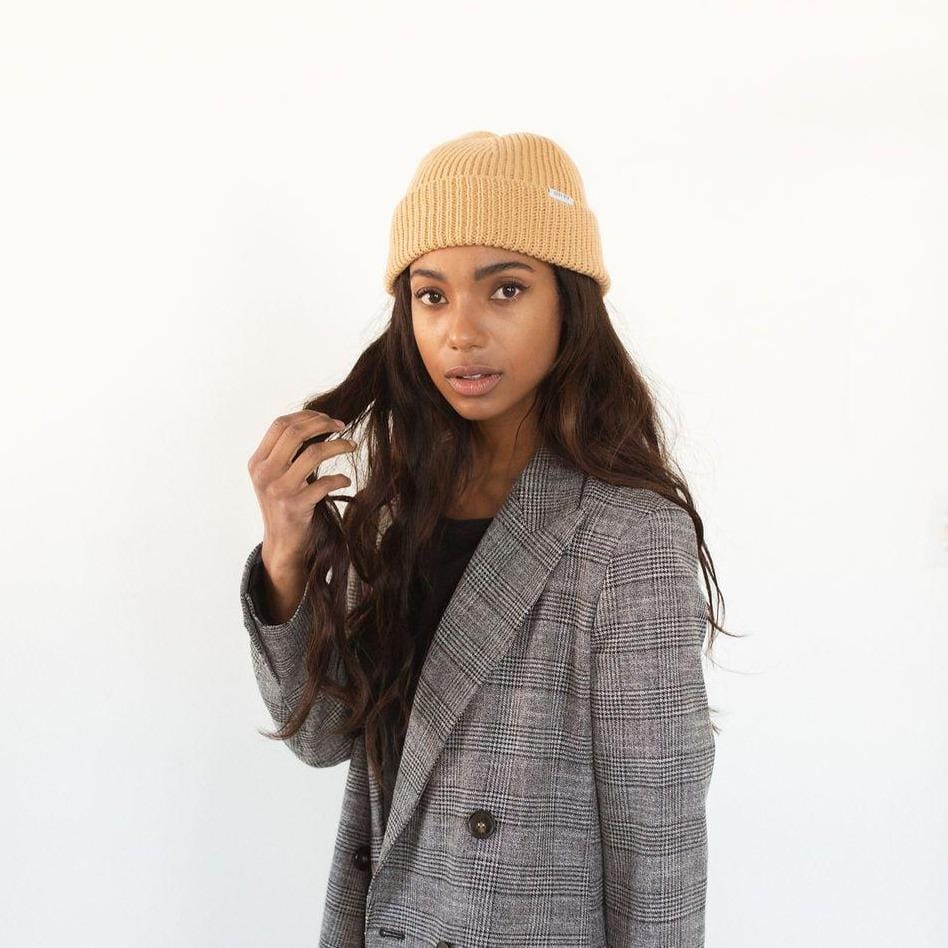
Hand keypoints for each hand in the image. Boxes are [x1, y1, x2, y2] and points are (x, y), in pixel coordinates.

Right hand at [246, 410, 356, 571]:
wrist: (280, 541)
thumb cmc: (282, 503)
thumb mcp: (274, 476)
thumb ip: (285, 452)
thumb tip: (314, 422)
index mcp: (258, 462)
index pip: (280, 424)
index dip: (305, 416)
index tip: (326, 417)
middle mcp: (265, 473)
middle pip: (295, 433)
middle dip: (323, 424)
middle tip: (342, 426)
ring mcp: (279, 490)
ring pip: (313, 453)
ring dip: (338, 446)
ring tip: (352, 446)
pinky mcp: (296, 506)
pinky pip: (324, 484)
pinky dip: (339, 479)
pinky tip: (345, 480)